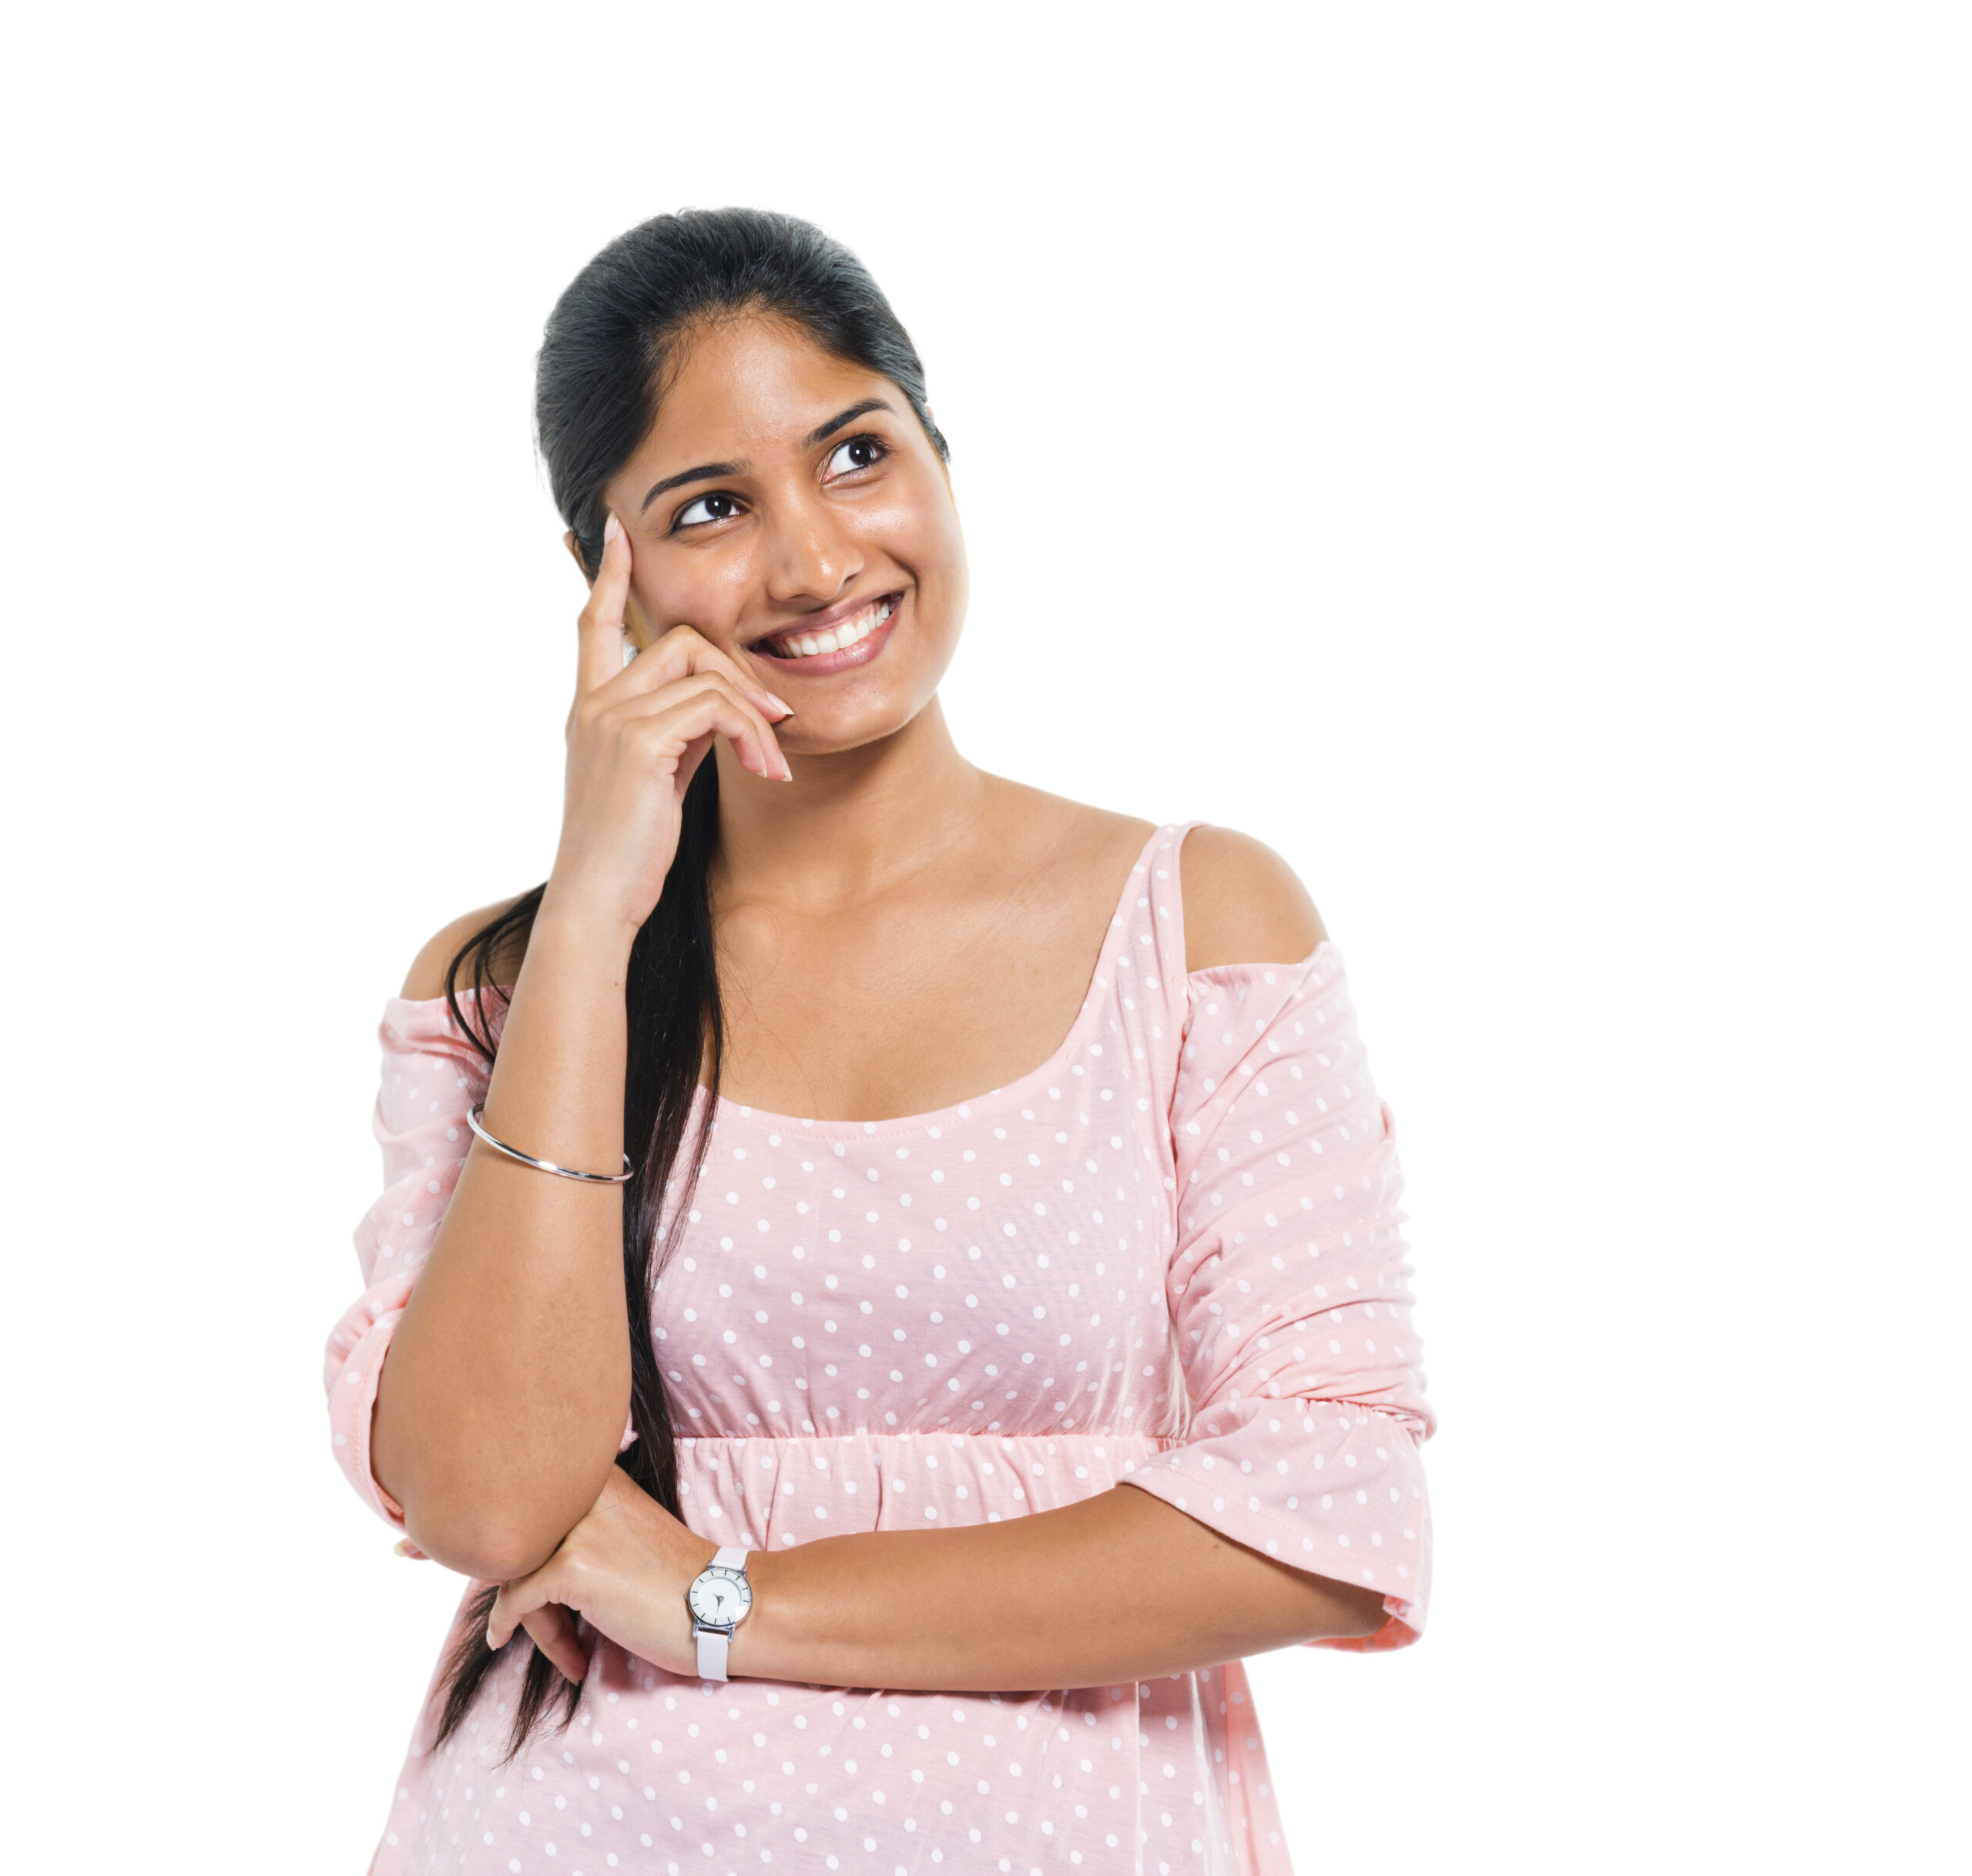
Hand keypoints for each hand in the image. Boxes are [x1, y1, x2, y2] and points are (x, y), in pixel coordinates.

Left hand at [485, 1466, 722, 1682]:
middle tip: (552, 1627)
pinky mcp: (572, 1567)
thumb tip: (508, 1552)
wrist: (719, 1605)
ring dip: (530, 1615)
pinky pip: (515, 1600)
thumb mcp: (623, 1532)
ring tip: (562, 1648)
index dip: (527, 1555)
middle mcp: (584, 1491)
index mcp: (598, 1476)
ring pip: (515, 1572)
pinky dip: (505, 1624)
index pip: (532, 1512)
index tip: (536, 1591)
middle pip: (520, 1542)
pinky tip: (503, 1640)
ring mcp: (578, 1528)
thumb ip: (578, 1527)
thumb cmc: (675, 1580)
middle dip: (524, 1590)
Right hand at [544, 513, 793, 937]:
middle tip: (775, 723)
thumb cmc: (629, 854)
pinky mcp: (638, 741)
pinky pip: (715, 707)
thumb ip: (677, 735)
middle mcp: (594, 704)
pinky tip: (765, 773)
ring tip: (772, 764)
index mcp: (590, 709)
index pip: (592, 625)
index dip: (608, 577)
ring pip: (707, 673)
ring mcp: (611, 718)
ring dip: (755, 716)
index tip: (616, 533)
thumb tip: (721, 713)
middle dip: (737, 673)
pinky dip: (751, 735)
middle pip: (679, 638)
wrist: (598, 902)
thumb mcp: (655, 781)